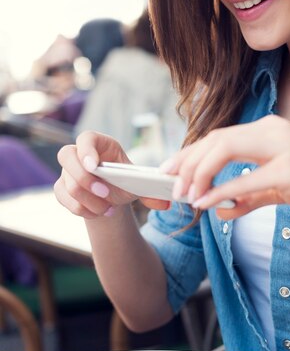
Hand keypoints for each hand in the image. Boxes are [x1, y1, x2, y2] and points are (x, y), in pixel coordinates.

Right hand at [54, 131, 169, 218]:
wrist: (112, 194)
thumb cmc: (124, 181)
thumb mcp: (137, 183)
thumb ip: (151, 192)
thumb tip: (166, 204)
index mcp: (99, 143)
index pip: (86, 138)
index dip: (87, 150)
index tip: (94, 166)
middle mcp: (78, 153)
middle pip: (66, 157)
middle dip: (85, 179)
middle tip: (105, 194)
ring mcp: (66, 170)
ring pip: (67, 184)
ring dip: (89, 201)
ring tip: (108, 209)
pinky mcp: (61, 188)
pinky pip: (63, 199)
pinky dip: (82, 210)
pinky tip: (97, 212)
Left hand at [162, 115, 289, 224]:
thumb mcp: (279, 189)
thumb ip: (248, 196)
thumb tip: (220, 209)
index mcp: (269, 130)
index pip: (219, 136)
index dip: (190, 153)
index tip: (170, 170)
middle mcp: (273, 131)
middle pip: (216, 139)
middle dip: (186, 162)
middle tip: (170, 185)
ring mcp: (282, 148)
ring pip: (224, 150)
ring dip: (198, 173)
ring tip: (184, 194)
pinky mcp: (289, 171)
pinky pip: (244, 181)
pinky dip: (220, 192)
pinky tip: (204, 203)